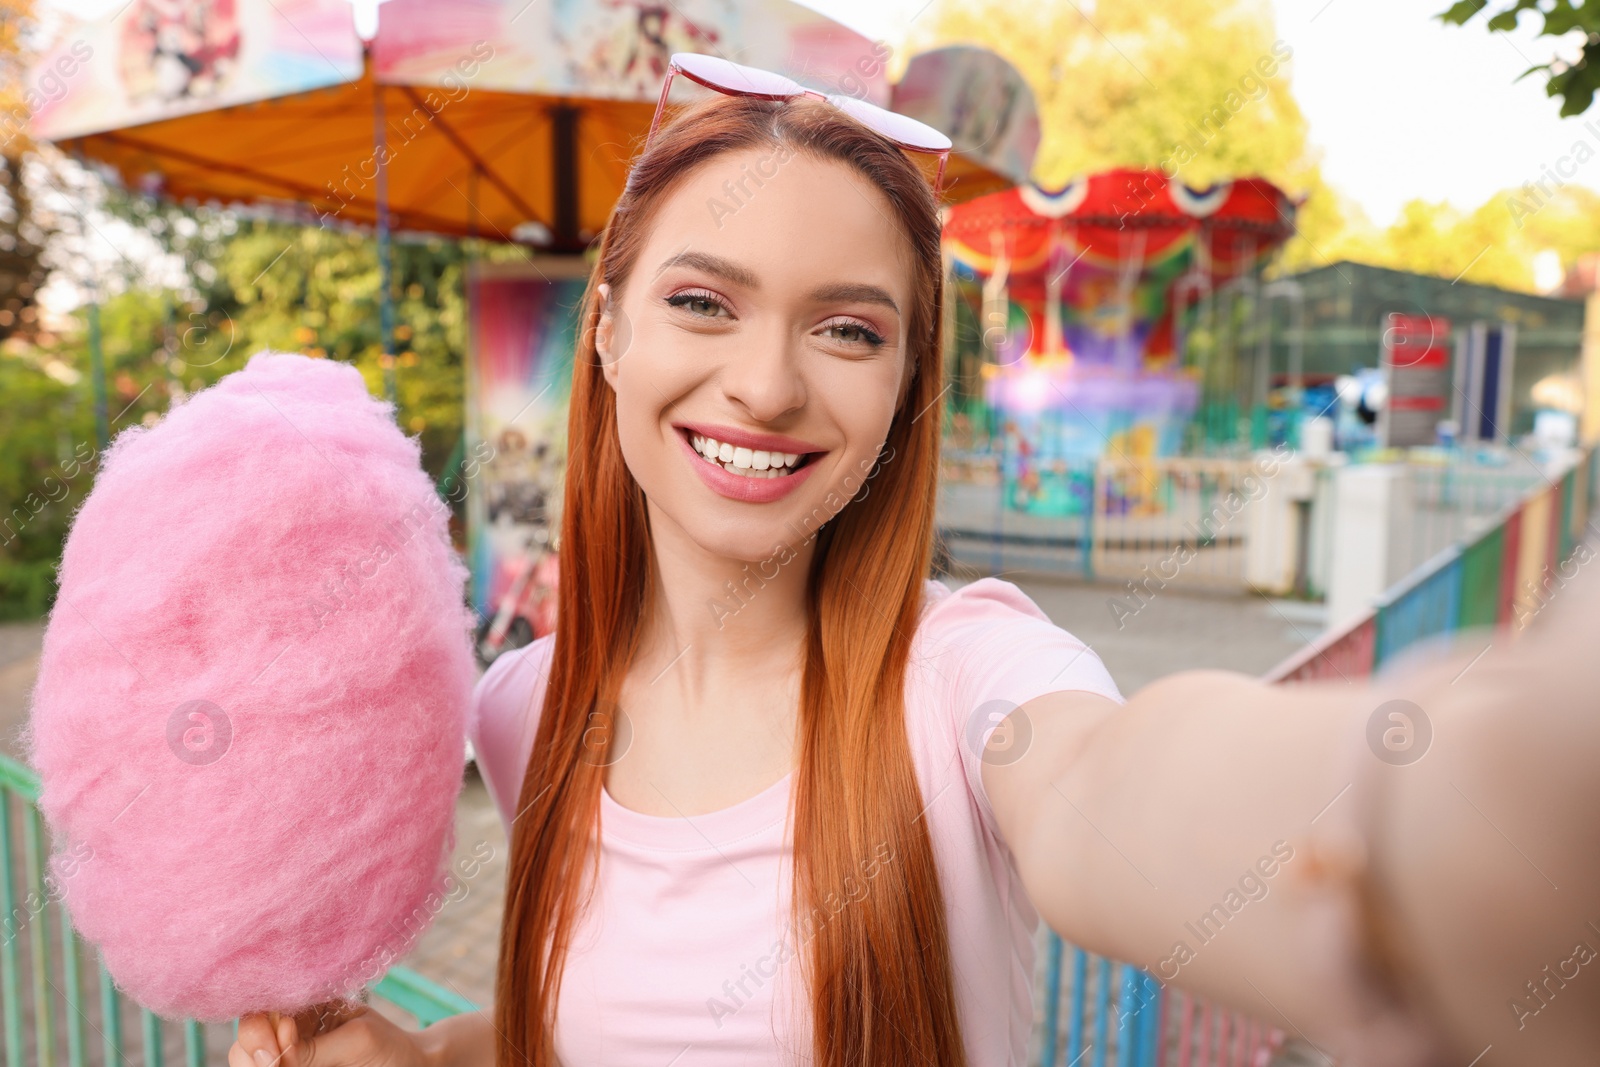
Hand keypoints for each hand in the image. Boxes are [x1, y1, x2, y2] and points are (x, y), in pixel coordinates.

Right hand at [229, 1000, 428, 1066]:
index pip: (263, 1006)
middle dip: (251, 1048)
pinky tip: (281, 1066)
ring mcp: (290, 1056)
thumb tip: (276, 1054)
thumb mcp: (356, 1038)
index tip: (280, 1038)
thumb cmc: (388, 1047)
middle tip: (273, 1061)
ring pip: (246, 1059)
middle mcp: (290, 1032)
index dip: (259, 1023)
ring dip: (254, 1063)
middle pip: (246, 1037)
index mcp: (305, 1007)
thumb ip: (314, 1047)